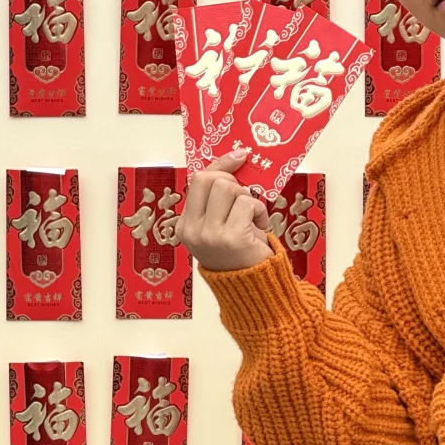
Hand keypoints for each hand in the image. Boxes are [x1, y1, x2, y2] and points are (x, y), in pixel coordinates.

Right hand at [179, 148, 274, 271]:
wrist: (254, 288)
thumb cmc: (240, 254)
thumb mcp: (221, 225)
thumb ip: (218, 200)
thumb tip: (236, 159)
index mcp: (185, 226)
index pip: (197, 181)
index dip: (220, 165)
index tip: (238, 156)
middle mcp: (193, 230)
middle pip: (211, 180)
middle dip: (234, 183)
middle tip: (245, 201)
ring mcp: (210, 235)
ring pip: (230, 189)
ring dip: (249, 199)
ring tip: (253, 219)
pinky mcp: (232, 237)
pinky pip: (248, 203)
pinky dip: (260, 211)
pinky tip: (260, 226)